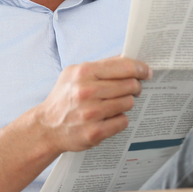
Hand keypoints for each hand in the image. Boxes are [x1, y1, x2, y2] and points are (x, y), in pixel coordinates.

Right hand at [33, 57, 150, 153]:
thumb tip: (127, 59)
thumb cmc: (64, 98)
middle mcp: (86, 91)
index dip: (140, 68)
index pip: (124, 67)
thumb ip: (100, 66)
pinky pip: (122, 121)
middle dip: (135, 86)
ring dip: (125, 103)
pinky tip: (108, 117)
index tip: (146, 72)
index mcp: (83, 72)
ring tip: (114, 104)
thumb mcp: (74, 73)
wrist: (46, 126)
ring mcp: (91, 113)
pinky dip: (119, 119)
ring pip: (128, 103)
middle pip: (130, 85)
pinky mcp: (95, 132)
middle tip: (133, 89)